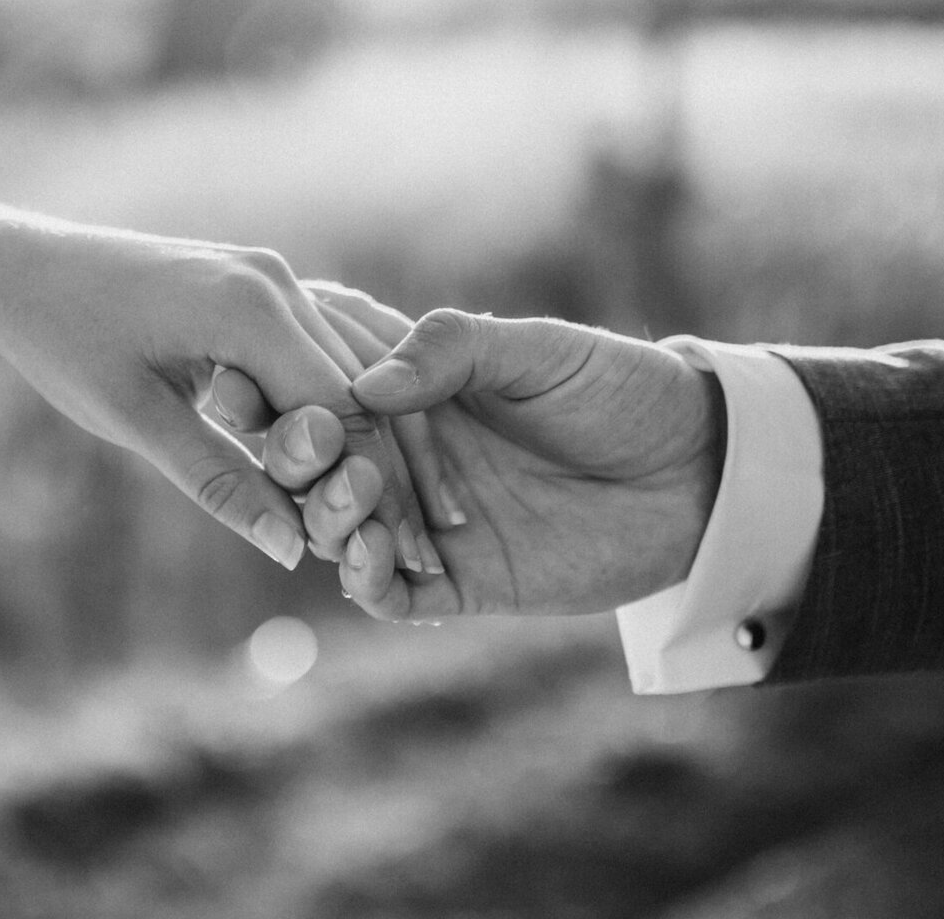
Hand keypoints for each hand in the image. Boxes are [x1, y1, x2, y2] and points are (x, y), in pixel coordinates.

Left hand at [0, 208, 441, 572]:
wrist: (21, 271)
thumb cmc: (65, 344)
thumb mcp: (136, 420)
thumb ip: (219, 481)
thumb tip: (290, 550)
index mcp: (250, 307)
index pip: (345, 410)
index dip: (366, 483)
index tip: (384, 550)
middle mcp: (277, 279)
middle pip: (361, 388)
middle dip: (377, 468)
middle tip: (401, 548)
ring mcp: (274, 273)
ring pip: (350, 367)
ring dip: (363, 438)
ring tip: (377, 513)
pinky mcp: (262, 281)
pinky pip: (321, 345)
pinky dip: (336, 400)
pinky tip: (344, 455)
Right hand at [217, 286, 724, 616]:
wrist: (703, 470)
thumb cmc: (622, 388)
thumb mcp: (540, 351)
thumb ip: (455, 352)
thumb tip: (367, 381)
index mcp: (414, 393)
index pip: (323, 393)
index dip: (278, 392)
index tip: (240, 384)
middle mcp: (408, 458)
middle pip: (317, 468)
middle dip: (296, 462)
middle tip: (304, 449)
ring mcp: (428, 522)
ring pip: (341, 531)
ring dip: (328, 519)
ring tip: (349, 501)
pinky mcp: (462, 581)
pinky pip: (391, 593)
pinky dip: (367, 582)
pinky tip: (368, 560)